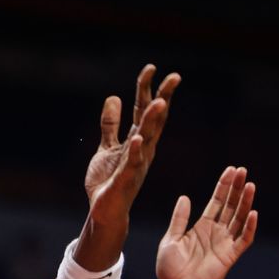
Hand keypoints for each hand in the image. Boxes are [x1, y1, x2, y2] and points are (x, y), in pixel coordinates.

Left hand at [84, 65, 178, 224]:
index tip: (152, 68)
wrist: (104, 210)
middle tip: (174, 77)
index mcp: (138, 140)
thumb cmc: (108, 180)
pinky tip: (138, 138)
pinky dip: (135, 151)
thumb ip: (110, 124)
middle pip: (154, 120)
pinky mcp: (126, 180)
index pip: (144, 110)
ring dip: (152, 121)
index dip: (147, 89)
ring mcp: (136, 164)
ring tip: (159, 102)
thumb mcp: (107, 147)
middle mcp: (143, 150)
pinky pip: (132, 163)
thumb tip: (113, 97)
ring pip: (147, 138)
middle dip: (163, 98)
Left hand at [156, 166, 257, 278]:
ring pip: (239, 219)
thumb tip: (185, 197)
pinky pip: (243, 240)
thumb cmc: (170, 269)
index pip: (216, 202)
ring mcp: (224, 243)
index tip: (231, 170)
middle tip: (243, 171)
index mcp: (201, 226)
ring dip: (246, 202)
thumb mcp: (171, 239)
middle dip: (237, 188)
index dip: (223, 186)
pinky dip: (250, 227)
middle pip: (230, 206)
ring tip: (250, 185)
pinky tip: (254, 213)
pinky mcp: (229, 256)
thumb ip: (179, 219)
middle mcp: (216, 232)